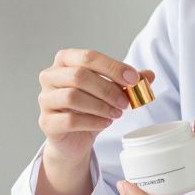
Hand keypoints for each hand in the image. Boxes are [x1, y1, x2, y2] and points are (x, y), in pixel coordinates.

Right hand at [35, 48, 153, 194]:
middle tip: (126, 102)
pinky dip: (92, 121)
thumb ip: (128, 82)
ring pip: (72, 97)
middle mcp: (50, 76)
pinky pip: (70, 120)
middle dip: (108, 89)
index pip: (89, 57)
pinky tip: (105, 122)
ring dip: (100, 105)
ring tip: (117, 113)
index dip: (113, 67)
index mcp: (65, 60)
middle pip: (79, 76)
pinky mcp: (46, 122)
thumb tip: (149, 75)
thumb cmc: (90, 107)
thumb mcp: (112, 90)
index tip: (134, 79)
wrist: (74, 137)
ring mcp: (45, 99)